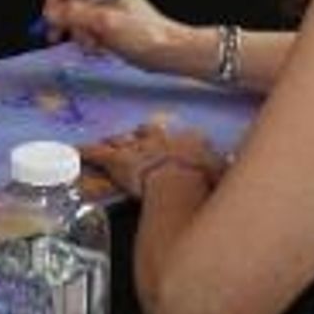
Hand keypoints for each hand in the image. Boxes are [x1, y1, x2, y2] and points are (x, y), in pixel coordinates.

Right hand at [40, 0, 179, 70]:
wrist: (170, 53)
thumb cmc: (144, 35)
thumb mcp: (105, 23)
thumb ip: (75, 15)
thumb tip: (51, 13)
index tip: (50, 15)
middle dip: (64, 19)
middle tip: (55, 37)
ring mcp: (108, 8)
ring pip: (78, 17)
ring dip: (78, 33)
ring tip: (92, 47)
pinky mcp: (112, 25)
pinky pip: (89, 30)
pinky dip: (89, 40)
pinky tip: (100, 50)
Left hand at [81, 123, 225, 200]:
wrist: (178, 179)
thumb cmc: (202, 178)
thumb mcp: (222, 172)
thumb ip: (225, 169)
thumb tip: (235, 168)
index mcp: (185, 140)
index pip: (178, 137)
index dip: (172, 141)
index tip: (168, 141)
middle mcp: (159, 139)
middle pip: (147, 134)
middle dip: (141, 137)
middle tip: (136, 138)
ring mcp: (137, 149)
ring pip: (123, 142)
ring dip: (114, 143)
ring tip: (105, 140)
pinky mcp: (117, 162)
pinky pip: (99, 154)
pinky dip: (87, 151)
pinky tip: (77, 148)